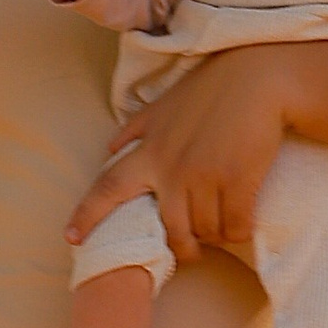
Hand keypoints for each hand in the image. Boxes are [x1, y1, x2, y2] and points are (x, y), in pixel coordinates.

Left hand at [65, 48, 288, 263]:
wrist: (257, 77)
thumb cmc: (210, 89)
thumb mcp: (162, 106)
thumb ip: (134, 131)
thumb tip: (110, 149)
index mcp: (148, 152)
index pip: (107, 188)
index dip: (87, 216)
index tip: (71, 238)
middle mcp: (171, 169)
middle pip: (171, 229)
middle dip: (182, 247)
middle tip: (192, 249)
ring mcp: (203, 176)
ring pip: (205, 231)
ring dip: (214, 236)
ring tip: (222, 228)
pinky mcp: (237, 180)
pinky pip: (235, 226)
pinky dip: (238, 232)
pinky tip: (242, 226)